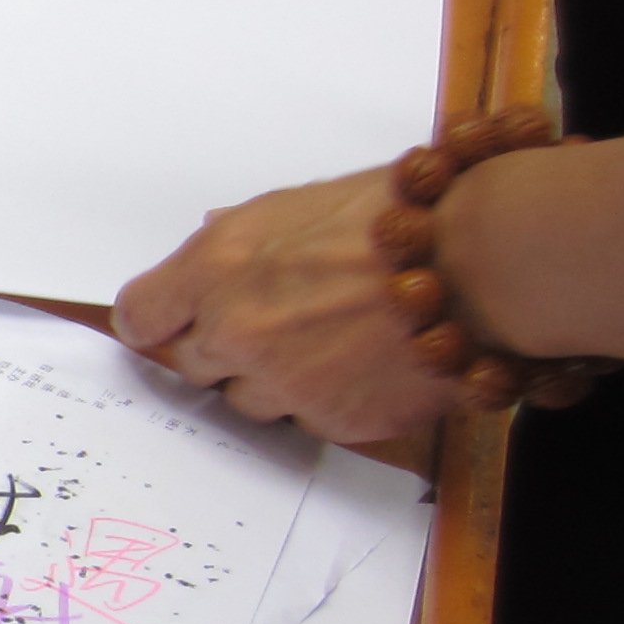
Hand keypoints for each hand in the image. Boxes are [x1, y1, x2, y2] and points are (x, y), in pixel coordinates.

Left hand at [112, 169, 460, 443]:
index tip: (170, 323)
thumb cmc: (399, 216)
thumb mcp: (301, 204)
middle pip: (191, 364)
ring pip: (247, 398)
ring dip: (275, 378)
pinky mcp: (330, 420)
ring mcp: (282, 382)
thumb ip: (242, 235)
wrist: (481, 262)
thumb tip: (212, 242)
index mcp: (216, 267)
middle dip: (223, 347)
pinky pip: (306, 420)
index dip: (158, 322)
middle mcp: (236, 331)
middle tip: (274, 324)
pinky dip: (327, 399)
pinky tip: (365, 364)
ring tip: (331, 341)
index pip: (142, 317)